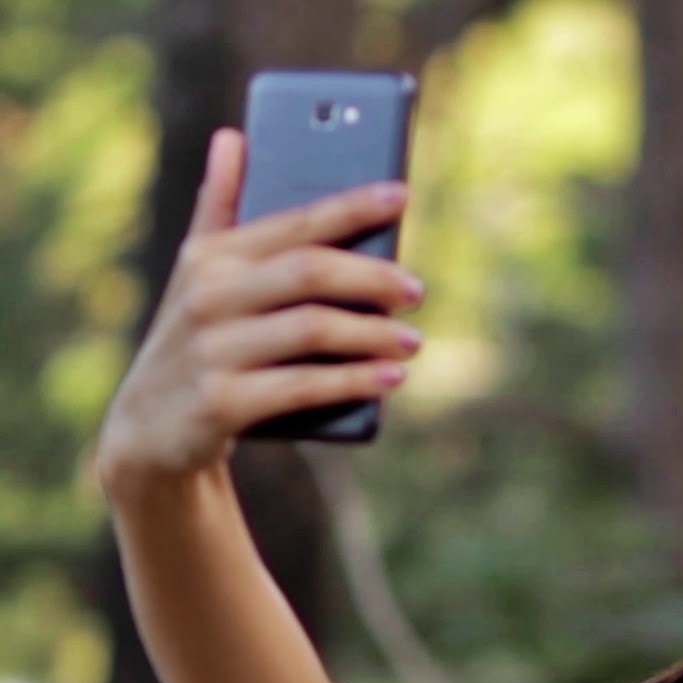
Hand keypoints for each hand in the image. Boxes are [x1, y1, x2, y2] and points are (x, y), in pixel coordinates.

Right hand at [96, 128, 422, 497]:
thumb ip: (219, 207)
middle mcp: (209, 296)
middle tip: (417, 290)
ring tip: (412, 341)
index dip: (350, 206)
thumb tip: (233, 136)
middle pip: (310, 272)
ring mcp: (213, 351)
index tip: (401, 195)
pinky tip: (390, 377)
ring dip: (372, 334)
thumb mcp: (197, 273)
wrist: (149, 429)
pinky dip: (353, 381)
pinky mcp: (220, 404)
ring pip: (312, 330)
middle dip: (372, 277)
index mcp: (212, 256)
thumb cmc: (196, 338)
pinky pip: (302, 386)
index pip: (294, 222)